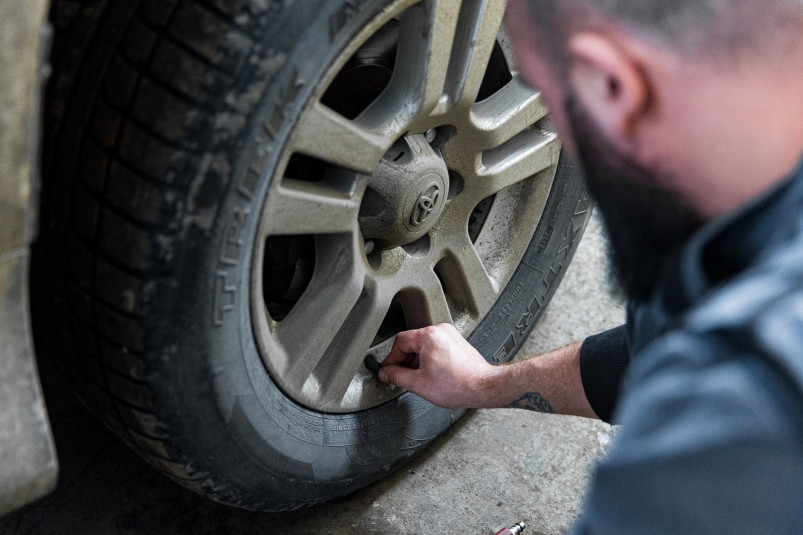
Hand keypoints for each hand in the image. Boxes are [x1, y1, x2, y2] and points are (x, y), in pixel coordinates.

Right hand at [378, 323, 496, 408]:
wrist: (483, 387)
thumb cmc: (458, 385)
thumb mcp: (419, 384)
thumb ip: (397, 376)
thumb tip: (385, 373)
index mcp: (428, 336)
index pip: (399, 342)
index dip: (391, 359)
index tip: (389, 371)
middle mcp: (440, 331)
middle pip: (411, 342)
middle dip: (405, 361)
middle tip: (402, 377)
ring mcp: (449, 335)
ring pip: (423, 346)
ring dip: (417, 361)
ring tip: (421, 378)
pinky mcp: (456, 342)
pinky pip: (435, 347)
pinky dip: (429, 360)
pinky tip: (432, 375)